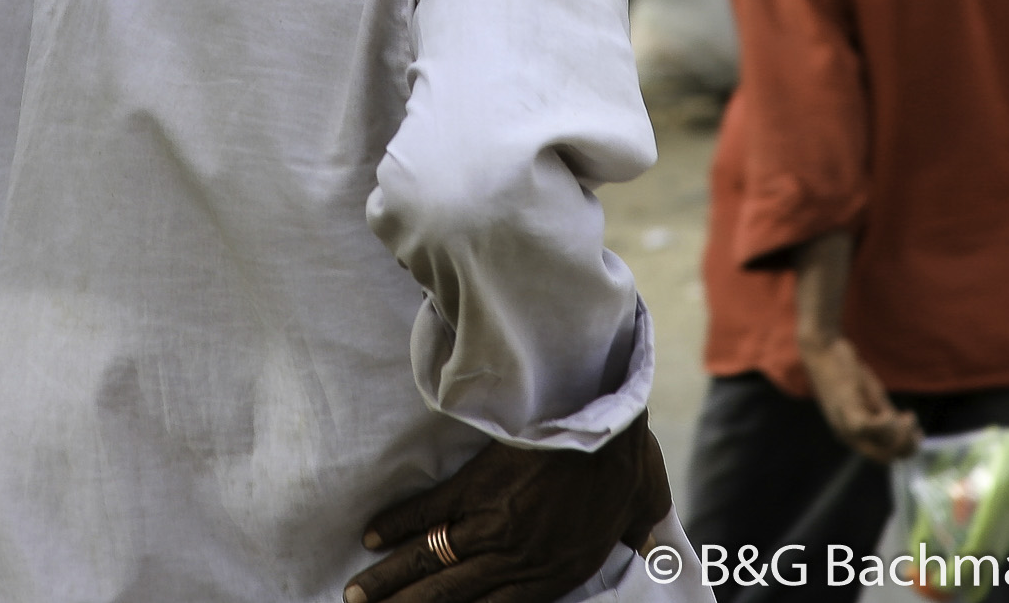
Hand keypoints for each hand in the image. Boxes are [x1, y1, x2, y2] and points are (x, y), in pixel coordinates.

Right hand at [344, 413, 669, 602]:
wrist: (605, 421)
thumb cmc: (628, 465)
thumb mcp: (642, 518)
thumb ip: (638, 545)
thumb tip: (651, 553)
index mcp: (555, 573)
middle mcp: (517, 557)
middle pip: (449, 595)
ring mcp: (492, 523)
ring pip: (431, 561)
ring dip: (390, 579)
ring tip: (357, 593)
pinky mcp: (476, 486)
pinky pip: (428, 512)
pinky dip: (398, 524)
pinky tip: (373, 537)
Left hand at [799, 334, 920, 463]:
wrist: (823, 349)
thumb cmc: (847, 371)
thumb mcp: (873, 399)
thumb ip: (886, 417)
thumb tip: (906, 435)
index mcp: (851, 434)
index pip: (882, 457)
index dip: (905, 448)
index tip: (915, 430)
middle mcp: (846, 435)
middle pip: (884, 458)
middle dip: (907, 445)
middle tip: (912, 425)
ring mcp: (844, 424)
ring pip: (880, 448)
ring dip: (901, 435)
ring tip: (906, 417)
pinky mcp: (845, 409)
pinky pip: (869, 429)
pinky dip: (887, 424)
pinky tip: (893, 413)